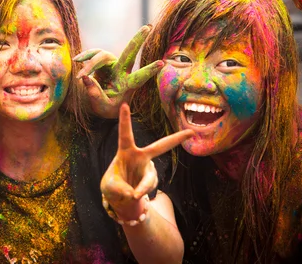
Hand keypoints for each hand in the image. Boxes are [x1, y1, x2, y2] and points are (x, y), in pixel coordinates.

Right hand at [74, 26, 163, 117]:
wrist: (101, 105)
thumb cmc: (106, 109)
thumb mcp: (101, 107)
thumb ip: (94, 94)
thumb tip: (85, 78)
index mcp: (127, 84)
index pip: (139, 77)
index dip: (149, 70)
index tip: (161, 63)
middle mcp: (122, 72)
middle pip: (129, 54)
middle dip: (138, 40)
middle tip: (148, 27)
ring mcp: (112, 65)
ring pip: (103, 55)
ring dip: (91, 63)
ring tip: (80, 75)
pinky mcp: (103, 62)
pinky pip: (94, 54)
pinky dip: (86, 56)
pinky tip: (77, 60)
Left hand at [100, 104, 193, 219]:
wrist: (121, 196)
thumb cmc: (113, 184)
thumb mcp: (110, 186)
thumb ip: (120, 189)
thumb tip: (134, 194)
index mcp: (126, 151)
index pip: (125, 134)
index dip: (125, 120)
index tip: (124, 104)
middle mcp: (140, 157)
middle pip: (160, 146)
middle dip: (176, 139)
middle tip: (191, 132)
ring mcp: (149, 168)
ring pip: (148, 179)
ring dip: (141, 189)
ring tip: (132, 196)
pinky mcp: (152, 179)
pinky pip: (147, 188)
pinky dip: (140, 194)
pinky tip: (133, 196)